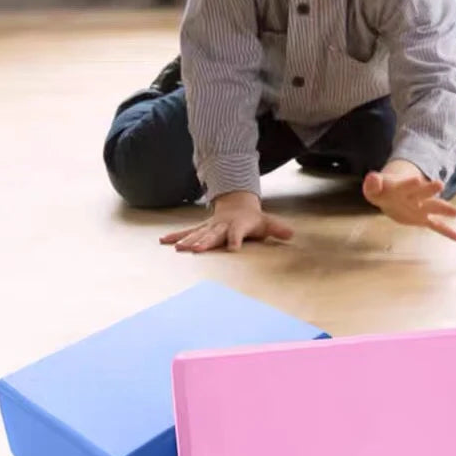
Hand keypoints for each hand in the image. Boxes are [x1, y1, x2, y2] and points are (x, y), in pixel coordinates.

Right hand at [159, 191, 293, 252]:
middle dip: (204, 242)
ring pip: (197, 234)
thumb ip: (277, 228)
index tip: (234, 249)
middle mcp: (221, 226)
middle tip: (196, 250)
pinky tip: (163, 241)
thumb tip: (292, 233)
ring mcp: (209, 227)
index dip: (236, 240)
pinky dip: (176, 236)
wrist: (237, 205)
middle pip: (213, 235)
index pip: (237, 233)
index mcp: (237, 225)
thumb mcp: (267, 222)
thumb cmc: (253, 219)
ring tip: (177, 248)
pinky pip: (187, 232)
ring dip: (187, 241)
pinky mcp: (201, 229)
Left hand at [362, 161, 455, 240]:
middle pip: (423, 192)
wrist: (391, 195)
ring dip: (443, 209)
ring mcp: (421, 208)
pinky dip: (447, 231)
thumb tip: (372, 177)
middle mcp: (415, 196)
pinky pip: (436, 226)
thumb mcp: (373, 188)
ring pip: (433, 207)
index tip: (417, 179)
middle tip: (440, 185)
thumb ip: (373, 184)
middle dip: (430, 189)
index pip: (406, 185)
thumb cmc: (381, 190)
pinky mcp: (423, 219)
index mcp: (402, 187)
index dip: (410, 183)